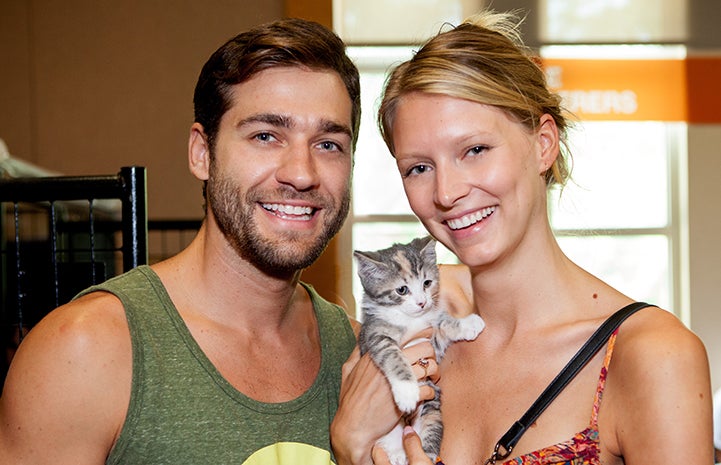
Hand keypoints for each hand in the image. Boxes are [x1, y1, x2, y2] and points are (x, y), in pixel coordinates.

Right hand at [331, 333, 437, 464]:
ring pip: (429, 367)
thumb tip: (362, 339)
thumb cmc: (350, 401)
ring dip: (434, 372)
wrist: (353, 427)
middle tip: (428, 362)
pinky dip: (431, 392)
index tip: (425, 337)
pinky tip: (425, 395)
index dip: (420, 334)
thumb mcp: (348, 371)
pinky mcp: (406, 396)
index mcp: (376, 354)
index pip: (405, 335)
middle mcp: (388, 363)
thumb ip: (356, 353)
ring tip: (431, 378)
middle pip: (423, 348)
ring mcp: (398, 379)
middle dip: (431, 354)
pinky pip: (429, 389)